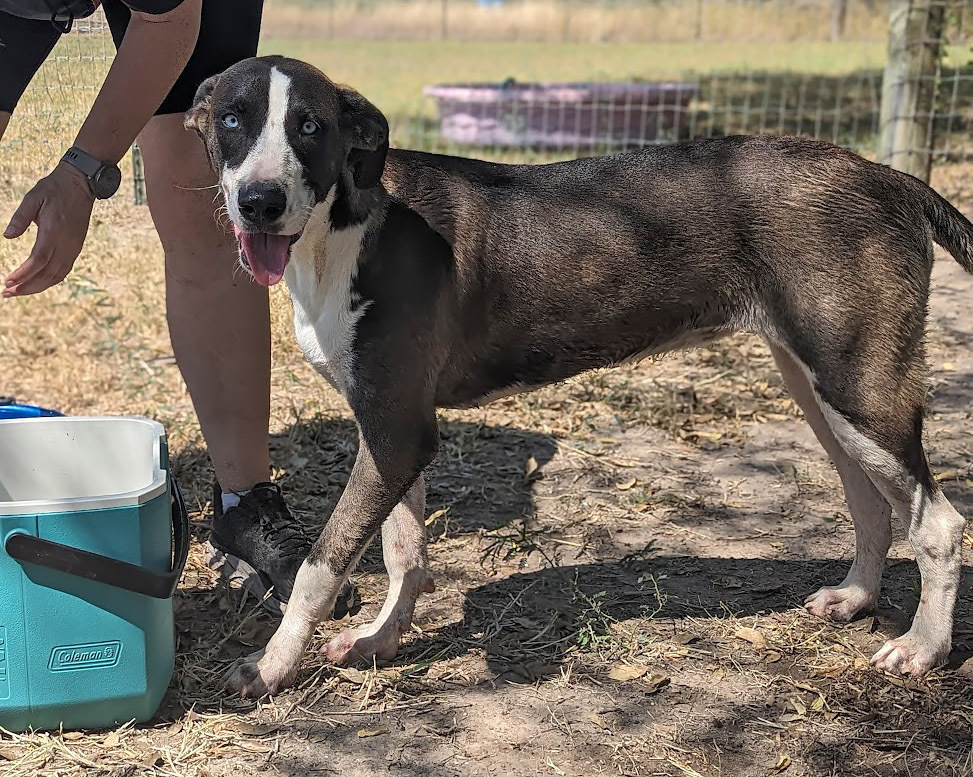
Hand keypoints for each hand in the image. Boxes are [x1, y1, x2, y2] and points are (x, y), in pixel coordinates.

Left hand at [3, 161, 94, 297]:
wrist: (80, 185)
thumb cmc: (54, 189)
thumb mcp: (33, 198)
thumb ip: (20, 218)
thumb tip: (7, 236)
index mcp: (54, 231)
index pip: (38, 260)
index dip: (23, 274)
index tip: (7, 282)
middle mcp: (66, 243)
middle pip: (48, 274)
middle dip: (27, 286)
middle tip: (8, 293)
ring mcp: (73, 247)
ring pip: (57, 275)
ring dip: (38, 286)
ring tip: (19, 291)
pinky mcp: (75, 248)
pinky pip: (63, 270)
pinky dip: (50, 280)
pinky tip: (37, 282)